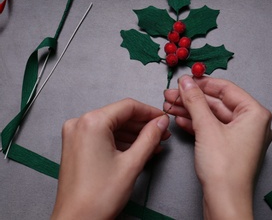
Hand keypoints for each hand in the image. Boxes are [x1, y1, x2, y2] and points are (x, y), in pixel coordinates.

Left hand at [51, 98, 170, 219]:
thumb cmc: (97, 197)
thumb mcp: (132, 163)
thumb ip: (150, 137)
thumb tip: (161, 122)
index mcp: (92, 123)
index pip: (128, 106)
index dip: (150, 112)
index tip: (163, 119)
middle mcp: (80, 124)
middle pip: (119, 115)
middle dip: (143, 124)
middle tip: (162, 132)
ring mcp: (75, 135)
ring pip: (112, 125)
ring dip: (134, 133)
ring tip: (153, 143)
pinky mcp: (76, 145)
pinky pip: (103, 135)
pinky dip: (120, 140)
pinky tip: (137, 149)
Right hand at [164, 75, 271, 219]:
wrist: (224, 201)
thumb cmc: (225, 168)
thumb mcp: (206, 127)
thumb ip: (195, 101)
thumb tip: (186, 82)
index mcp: (255, 113)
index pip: (226, 89)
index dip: (202, 83)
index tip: (185, 80)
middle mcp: (251, 123)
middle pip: (217, 103)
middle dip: (192, 99)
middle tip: (172, 94)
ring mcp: (241, 136)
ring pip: (212, 117)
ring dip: (190, 111)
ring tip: (170, 106)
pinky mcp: (230, 148)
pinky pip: (212, 129)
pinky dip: (196, 124)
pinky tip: (179, 119)